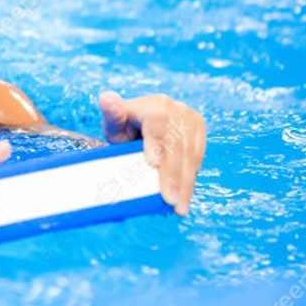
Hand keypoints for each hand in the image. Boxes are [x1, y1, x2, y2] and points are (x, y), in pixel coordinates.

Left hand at [99, 91, 206, 215]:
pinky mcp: (199, 131)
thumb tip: (106, 98)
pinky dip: (191, 178)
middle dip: (173, 174)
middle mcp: (176, 109)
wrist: (144, 121)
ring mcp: (190, 119)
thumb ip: (111, 113)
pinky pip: (198, 157)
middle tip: (170, 200)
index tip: (153, 164)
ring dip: (186, 183)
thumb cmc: (125, 125)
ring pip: (191, 154)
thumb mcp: (114, 121)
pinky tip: (185, 197)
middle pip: (176, 144)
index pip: (158, 124)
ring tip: (180, 207)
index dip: (157, 145)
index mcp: (153, 105)